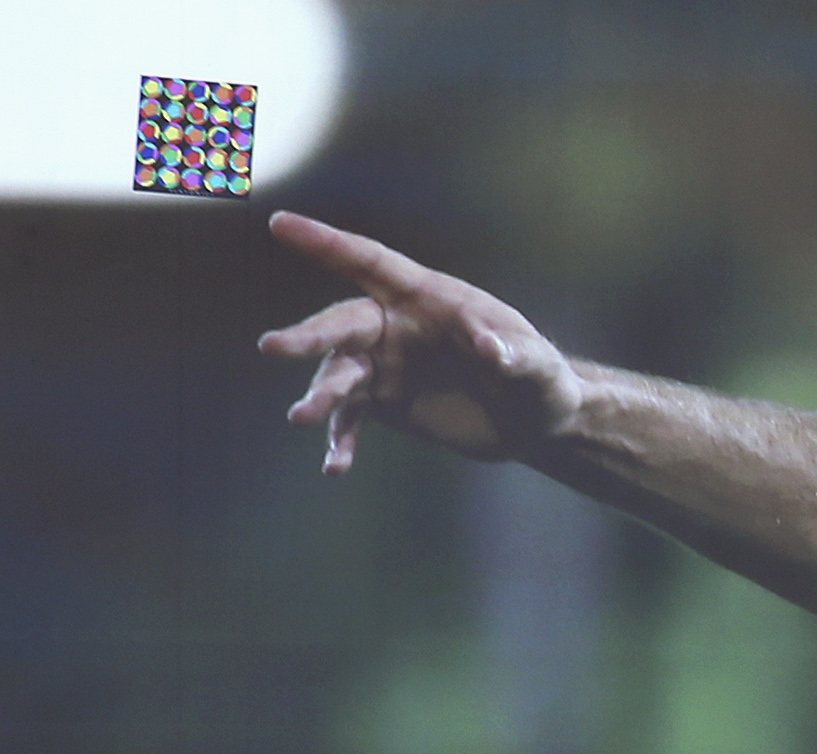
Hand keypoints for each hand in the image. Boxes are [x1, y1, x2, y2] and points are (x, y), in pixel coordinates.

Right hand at [257, 213, 586, 472]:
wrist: (536, 424)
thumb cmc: (543, 380)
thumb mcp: (539, 369)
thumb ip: (516, 355)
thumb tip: (490, 349)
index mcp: (429, 298)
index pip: (372, 263)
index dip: (326, 243)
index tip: (280, 223)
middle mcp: (397, 325)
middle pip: (343, 324)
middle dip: (309, 336)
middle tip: (273, 347)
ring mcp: (386, 364)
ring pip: (339, 373)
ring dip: (321, 395)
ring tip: (302, 418)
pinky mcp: (385, 402)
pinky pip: (352, 418)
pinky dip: (341, 440)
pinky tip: (335, 467)